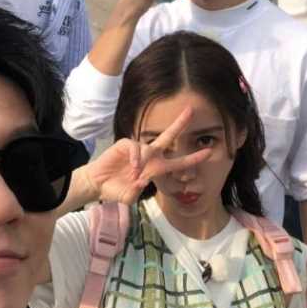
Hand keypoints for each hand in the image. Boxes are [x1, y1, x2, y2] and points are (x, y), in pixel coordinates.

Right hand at [85, 107, 211, 204]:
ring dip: (144, 161)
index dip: (193, 158)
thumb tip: (141, 181)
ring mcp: (137, 150)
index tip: (209, 152)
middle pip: (168, 136)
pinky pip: (134, 147)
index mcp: (155, 169)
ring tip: (134, 173)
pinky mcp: (124, 145)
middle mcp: (149, 156)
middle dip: (180, 123)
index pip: (178, 162)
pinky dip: (135, 156)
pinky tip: (132, 165)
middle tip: (191, 110)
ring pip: (148, 148)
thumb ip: (136, 192)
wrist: (97, 184)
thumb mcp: (129, 197)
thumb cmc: (115, 190)